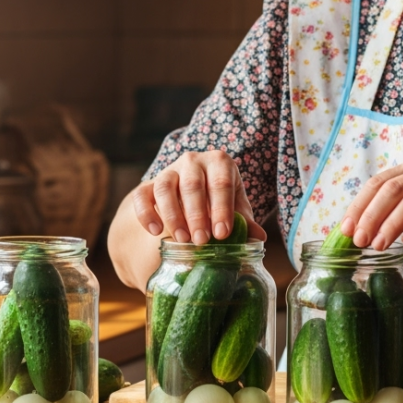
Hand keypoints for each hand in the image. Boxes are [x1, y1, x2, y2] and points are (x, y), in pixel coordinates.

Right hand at [133, 150, 267, 244]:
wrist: (189, 195)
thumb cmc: (218, 200)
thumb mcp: (234, 207)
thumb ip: (244, 221)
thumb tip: (259, 238)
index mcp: (219, 162)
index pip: (221, 183)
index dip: (222, 208)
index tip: (222, 234)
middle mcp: (193, 161)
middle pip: (193, 185)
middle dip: (197, 215)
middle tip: (201, 240)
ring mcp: (169, 171)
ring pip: (165, 188)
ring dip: (173, 215)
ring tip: (182, 240)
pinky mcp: (148, 184)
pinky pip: (142, 195)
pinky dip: (146, 213)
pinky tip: (154, 231)